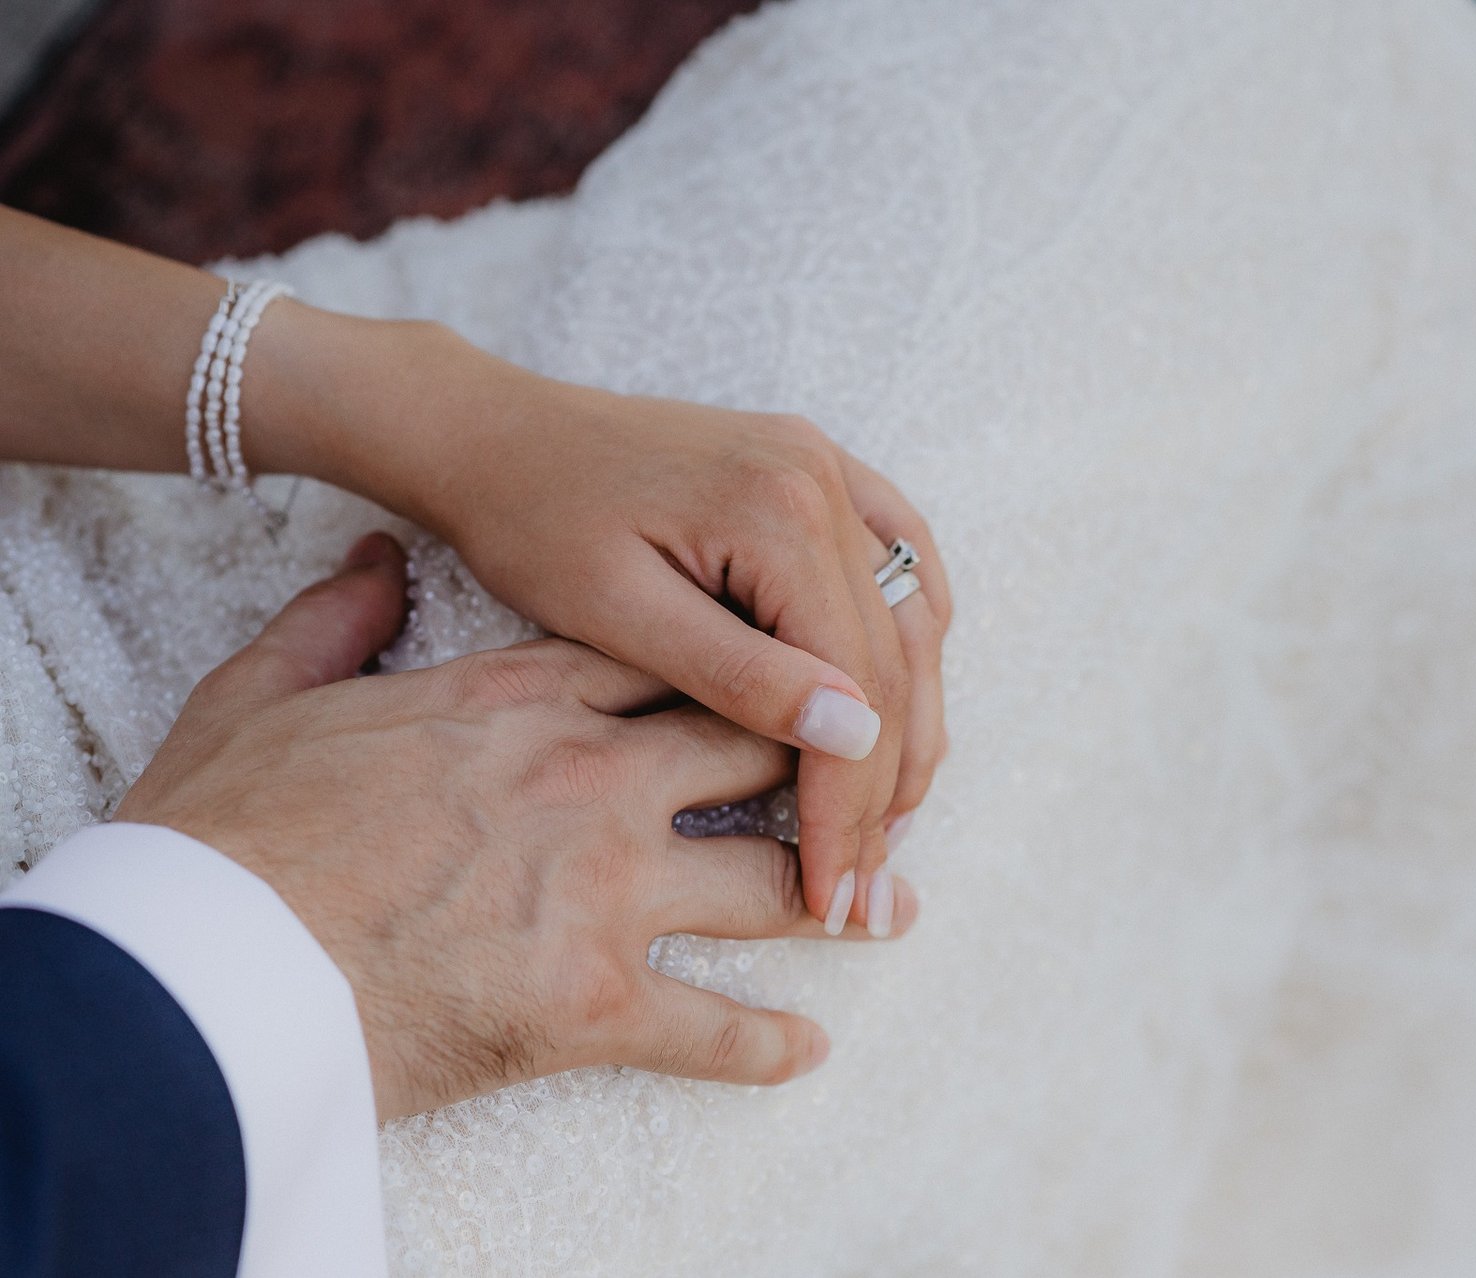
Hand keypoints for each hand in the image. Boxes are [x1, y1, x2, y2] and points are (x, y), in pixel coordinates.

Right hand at [116, 534, 916, 1118]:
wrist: (199, 959)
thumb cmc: (227, 833)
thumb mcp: (264, 697)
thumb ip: (335, 623)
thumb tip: (374, 567)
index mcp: (521, 701)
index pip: (672, 666)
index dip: (743, 675)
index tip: (785, 683)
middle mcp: (589, 779)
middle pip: (749, 753)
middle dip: (821, 768)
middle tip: (873, 786)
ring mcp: (603, 888)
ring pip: (764, 880)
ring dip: (835, 894)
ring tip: (885, 904)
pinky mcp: (590, 999)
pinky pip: (711, 1028)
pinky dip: (767, 1044)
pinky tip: (809, 1045)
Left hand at [297, 322, 952, 937]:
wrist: (499, 435)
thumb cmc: (535, 523)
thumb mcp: (620, 616)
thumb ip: (742, 677)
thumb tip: (860, 736)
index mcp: (779, 508)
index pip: (854, 681)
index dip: (848, 800)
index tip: (832, 889)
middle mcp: (824, 476)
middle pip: (896, 660)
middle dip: (884, 786)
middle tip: (862, 884)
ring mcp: (831, 466)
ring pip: (915, 621)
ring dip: (912, 727)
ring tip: (884, 824)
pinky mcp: (822, 473)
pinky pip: (904, 568)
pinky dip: (910, 649)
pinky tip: (899, 711)